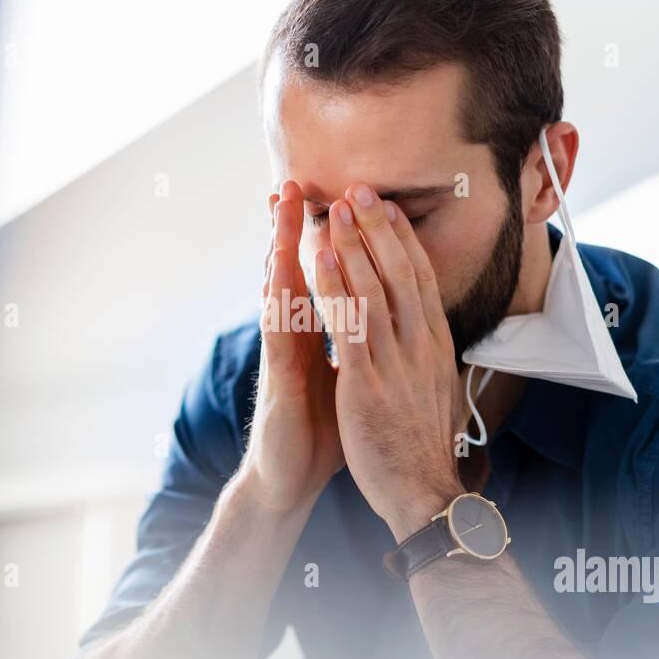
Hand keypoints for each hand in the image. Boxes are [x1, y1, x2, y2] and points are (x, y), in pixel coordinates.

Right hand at [236, 179, 344, 514]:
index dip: (326, 239)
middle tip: (291, 182)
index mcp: (316, 334)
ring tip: (279, 209)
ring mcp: (283, 353)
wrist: (296, 476)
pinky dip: (280, 301)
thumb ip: (357, 346)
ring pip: (280, 289)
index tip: (332, 200)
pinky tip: (277, 275)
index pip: (320, 276)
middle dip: (293, 227)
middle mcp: (296, 336)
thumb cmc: (323, 428)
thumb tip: (381, 326)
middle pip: (294, 271)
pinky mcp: (278, 378)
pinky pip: (279, 332)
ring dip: (279, 246)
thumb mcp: (348, 377)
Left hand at [313, 184, 463, 540]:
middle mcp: (420, 345)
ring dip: (353, 243)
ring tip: (336, 206)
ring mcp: (395, 361)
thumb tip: (430, 335)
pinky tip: (320, 257)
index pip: (420, 280)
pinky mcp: (367, 382)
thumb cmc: (421, 447)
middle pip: (399, 272)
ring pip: (374, 288)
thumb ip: (427, 358)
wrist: (424, 493)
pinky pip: (350, 324)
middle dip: (379, 227)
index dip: (403, 241)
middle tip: (360, 187)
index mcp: (435, 346)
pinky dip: (335, 286)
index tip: (389, 208)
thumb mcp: (434, 391)